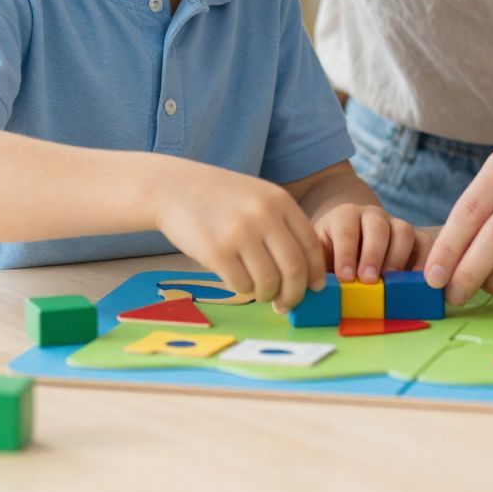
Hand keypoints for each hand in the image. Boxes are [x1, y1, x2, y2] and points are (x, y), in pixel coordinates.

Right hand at [152, 161, 326, 312]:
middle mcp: (264, 215)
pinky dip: (244, 290)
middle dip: (294, 294)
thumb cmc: (222, 198)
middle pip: (294, 269)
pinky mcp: (216, 251)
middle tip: (286, 303)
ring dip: (268, 295)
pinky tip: (238, 281)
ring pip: (269, 282)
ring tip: (260, 292)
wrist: (176, 188)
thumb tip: (304, 274)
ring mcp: (240, 233)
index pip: (310, 245)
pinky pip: (241, 285)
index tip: (313, 289)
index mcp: (280, 201)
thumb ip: (282, 226)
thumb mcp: (259, 198)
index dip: (316, 273)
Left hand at [312, 201, 417, 282]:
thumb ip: (318, 269)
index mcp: (345, 216)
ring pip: (403, 231)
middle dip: (373, 254)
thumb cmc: (332, 253)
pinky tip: (416, 282)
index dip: (346, 253)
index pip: (346, 229)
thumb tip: (314, 294)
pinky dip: (424, 261)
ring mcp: (396, 225)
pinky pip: (425, 243)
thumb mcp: (319, 255)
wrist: (350, 238)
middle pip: (377, 227)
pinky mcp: (415, 238)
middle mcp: (372, 216)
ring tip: (391, 283)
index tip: (345, 277)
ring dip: (397, 258)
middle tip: (368, 280)